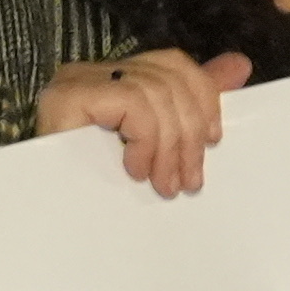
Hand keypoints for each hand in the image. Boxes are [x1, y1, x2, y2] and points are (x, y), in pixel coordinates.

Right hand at [35, 47, 253, 197]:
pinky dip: (145, 138)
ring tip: (166, 184)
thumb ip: (192, 105)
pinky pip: (131, 101)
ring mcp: (77, 82)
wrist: (50, 227)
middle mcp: (91, 72)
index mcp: (113, 79)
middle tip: (188, 180)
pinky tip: (136, 169)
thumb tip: (239, 66)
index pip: (171, 63)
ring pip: (155, 91)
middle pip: (168, 77)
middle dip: (189, 132)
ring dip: (170, 145)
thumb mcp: (157, 148)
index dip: (203, 96)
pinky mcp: (68, 98)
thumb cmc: (99, 194)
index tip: (212, 140)